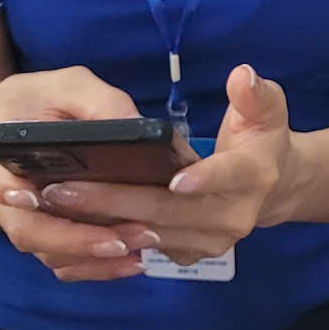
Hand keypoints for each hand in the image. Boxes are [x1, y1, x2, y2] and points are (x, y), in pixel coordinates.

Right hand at [0, 67, 158, 282]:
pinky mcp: (40, 233)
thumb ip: (97, 100)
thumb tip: (136, 127)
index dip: (4, 188)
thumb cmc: (36, 102)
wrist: (5, 126)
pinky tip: (129, 261)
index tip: (32, 196)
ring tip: (135, 250)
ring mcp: (18, 218)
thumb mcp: (65, 85)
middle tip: (119, 240)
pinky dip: (91, 267)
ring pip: (44, 250)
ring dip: (89, 256)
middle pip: (25, 228)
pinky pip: (58, 260)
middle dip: (72, 239)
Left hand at [36, 65, 295, 266]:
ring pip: (151, 235)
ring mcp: (210, 241)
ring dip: (103, 224)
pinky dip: (107, 240)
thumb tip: (242, 75)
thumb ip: (254, 93)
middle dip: (116, 201)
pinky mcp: (189, 254)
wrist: (271, 186)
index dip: (201, 178)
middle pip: (170, 212)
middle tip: (64, 188)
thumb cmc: (260, 137)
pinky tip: (70, 225)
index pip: (226, 177)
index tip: (171, 178)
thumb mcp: (266, 107)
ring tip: (57, 205)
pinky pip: (144, 249)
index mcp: (254, 176)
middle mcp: (234, 217)